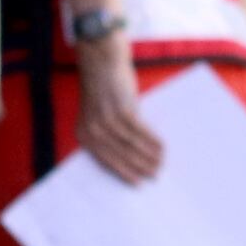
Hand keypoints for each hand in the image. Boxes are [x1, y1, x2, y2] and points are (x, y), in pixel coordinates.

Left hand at [74, 46, 164, 184]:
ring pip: (132, 146)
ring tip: (161, 162)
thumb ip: (107, 135)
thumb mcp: (96, 115)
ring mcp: (107, 120)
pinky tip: (161, 147)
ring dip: (149, 156)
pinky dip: (152, 141)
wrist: (100, 61)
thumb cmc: (101, 89)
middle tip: (156, 174)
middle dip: (140, 167)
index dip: (124, 173)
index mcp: (84, 134)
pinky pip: (140, 132)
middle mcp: (93, 129)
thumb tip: (131, 156)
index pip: (106, 161)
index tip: (138, 183)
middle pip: (121, 155)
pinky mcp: (121, 110)